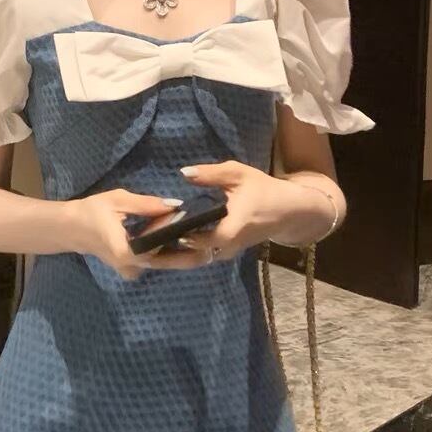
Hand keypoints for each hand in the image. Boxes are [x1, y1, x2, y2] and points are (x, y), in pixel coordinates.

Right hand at [68, 188, 190, 280]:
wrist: (70, 228)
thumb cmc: (91, 212)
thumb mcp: (118, 201)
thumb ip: (147, 204)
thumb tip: (175, 205)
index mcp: (127, 250)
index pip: (160, 248)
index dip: (180, 241)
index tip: (200, 232)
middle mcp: (131, 265)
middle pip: (167, 263)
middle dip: (189, 255)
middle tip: (212, 245)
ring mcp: (131, 270)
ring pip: (162, 264)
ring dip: (180, 254)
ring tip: (201, 241)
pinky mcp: (131, 268)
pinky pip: (154, 263)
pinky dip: (167, 255)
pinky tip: (181, 243)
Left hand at [158, 159, 309, 265]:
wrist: (289, 211)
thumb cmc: (264, 190)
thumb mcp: (239, 174)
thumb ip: (212, 174)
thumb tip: (184, 173)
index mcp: (232, 226)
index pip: (204, 239)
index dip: (182, 237)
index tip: (158, 232)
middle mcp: (228, 245)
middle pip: (193, 254)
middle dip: (167, 253)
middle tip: (141, 247)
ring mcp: (227, 251)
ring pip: (196, 258)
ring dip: (173, 256)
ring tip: (146, 250)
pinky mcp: (225, 252)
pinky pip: (201, 255)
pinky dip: (183, 253)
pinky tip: (163, 246)